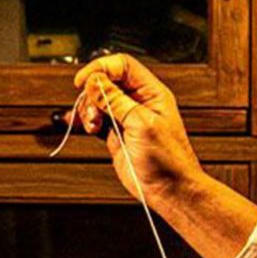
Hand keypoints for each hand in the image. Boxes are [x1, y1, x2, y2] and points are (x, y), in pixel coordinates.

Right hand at [72, 54, 204, 211]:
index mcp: (152, 95)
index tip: (85, 81)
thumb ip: (116, 100)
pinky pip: (96, 120)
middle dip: (92, 92)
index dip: (101, 68)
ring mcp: (127, 120)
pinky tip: (86, 127)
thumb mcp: (141, 124)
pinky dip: (86, 121)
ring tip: (92, 124)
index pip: (122, 66)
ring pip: (97, 101)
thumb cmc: (169, 161)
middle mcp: (139, 104)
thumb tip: (96, 80)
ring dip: (88, 109)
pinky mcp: (117, 135)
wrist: (171, 191)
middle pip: (106, 81)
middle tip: (93, 109)